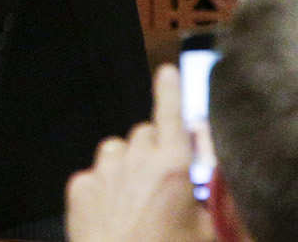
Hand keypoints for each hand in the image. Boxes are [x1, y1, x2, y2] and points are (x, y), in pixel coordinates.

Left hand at [65, 65, 209, 241]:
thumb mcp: (212, 233)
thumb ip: (218, 197)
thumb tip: (218, 169)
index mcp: (174, 169)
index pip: (172, 113)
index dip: (171, 90)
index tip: (169, 72)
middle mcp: (136, 161)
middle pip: (146, 132)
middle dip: (156, 147)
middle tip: (166, 180)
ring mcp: (104, 173)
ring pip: (118, 149)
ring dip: (129, 164)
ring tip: (139, 199)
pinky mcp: (79, 189)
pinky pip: (95, 172)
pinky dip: (105, 186)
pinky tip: (116, 215)